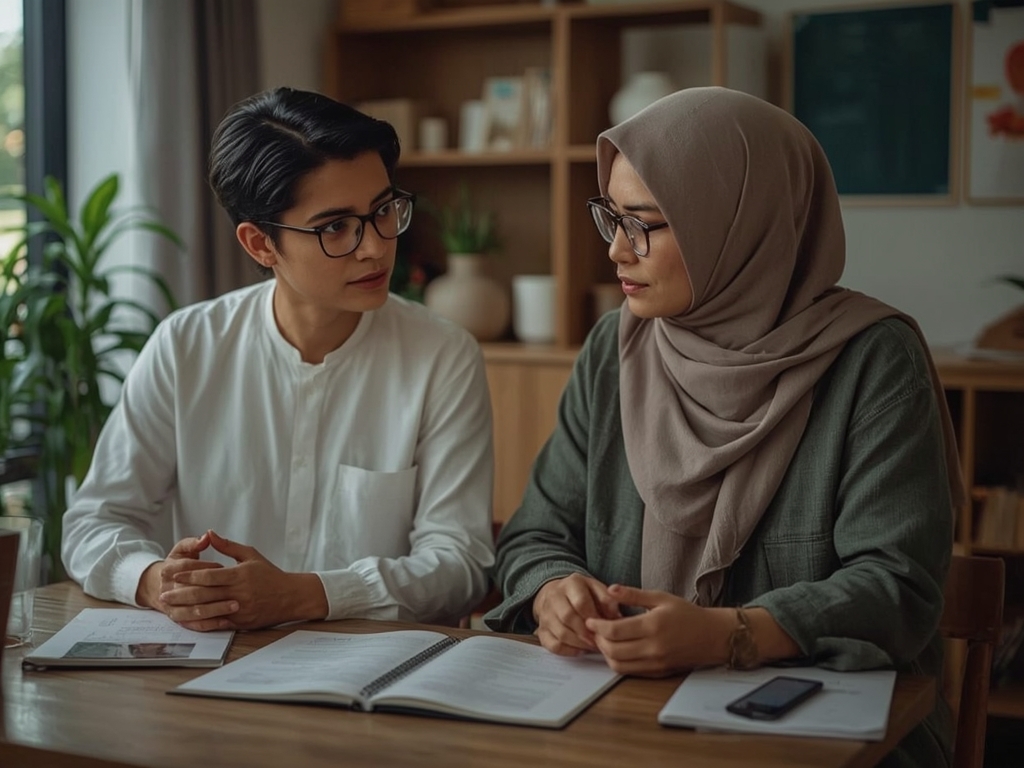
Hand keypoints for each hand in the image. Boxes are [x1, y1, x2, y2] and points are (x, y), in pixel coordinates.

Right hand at [136, 533, 233, 629]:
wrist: (160, 586)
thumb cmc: (178, 565)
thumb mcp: (183, 550)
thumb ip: (195, 542)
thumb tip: (208, 535)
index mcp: (169, 569)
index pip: (187, 567)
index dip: (205, 567)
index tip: (222, 567)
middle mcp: (167, 589)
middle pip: (190, 591)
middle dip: (212, 590)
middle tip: (236, 589)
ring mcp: (172, 606)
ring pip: (193, 610)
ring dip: (214, 609)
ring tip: (235, 606)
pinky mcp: (179, 618)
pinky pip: (194, 624)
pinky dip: (209, 623)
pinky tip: (226, 621)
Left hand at [161, 530, 327, 630]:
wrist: (290, 596)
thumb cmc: (270, 574)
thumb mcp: (250, 555)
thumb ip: (228, 546)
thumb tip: (209, 534)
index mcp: (240, 575)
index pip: (208, 575)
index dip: (188, 574)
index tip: (172, 573)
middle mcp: (238, 593)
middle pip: (203, 594)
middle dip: (181, 593)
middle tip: (163, 593)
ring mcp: (239, 610)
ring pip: (207, 610)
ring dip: (185, 609)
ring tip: (170, 607)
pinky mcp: (241, 622)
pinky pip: (217, 623)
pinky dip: (200, 622)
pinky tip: (187, 619)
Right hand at [532, 573, 621, 655]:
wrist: (556, 593)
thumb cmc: (582, 593)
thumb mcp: (597, 589)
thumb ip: (608, 600)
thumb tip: (616, 618)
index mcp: (571, 583)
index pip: (581, 602)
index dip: (594, 618)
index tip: (603, 627)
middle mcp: (554, 596)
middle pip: (568, 617)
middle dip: (586, 632)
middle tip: (599, 641)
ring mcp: (545, 614)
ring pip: (561, 633)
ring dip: (580, 643)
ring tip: (593, 646)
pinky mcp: (541, 630)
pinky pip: (553, 645)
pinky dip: (568, 651)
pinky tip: (580, 649)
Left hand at [585, 584, 732, 676]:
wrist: (713, 636)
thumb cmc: (688, 614)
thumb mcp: (661, 597)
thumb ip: (634, 595)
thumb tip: (610, 589)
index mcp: (652, 626)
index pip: (614, 631)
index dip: (597, 626)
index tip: (590, 619)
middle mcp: (653, 648)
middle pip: (612, 650)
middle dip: (598, 640)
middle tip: (594, 630)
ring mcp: (655, 663)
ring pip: (618, 665)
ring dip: (606, 654)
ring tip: (604, 640)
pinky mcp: (658, 673)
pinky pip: (630, 672)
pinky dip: (618, 663)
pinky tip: (617, 651)